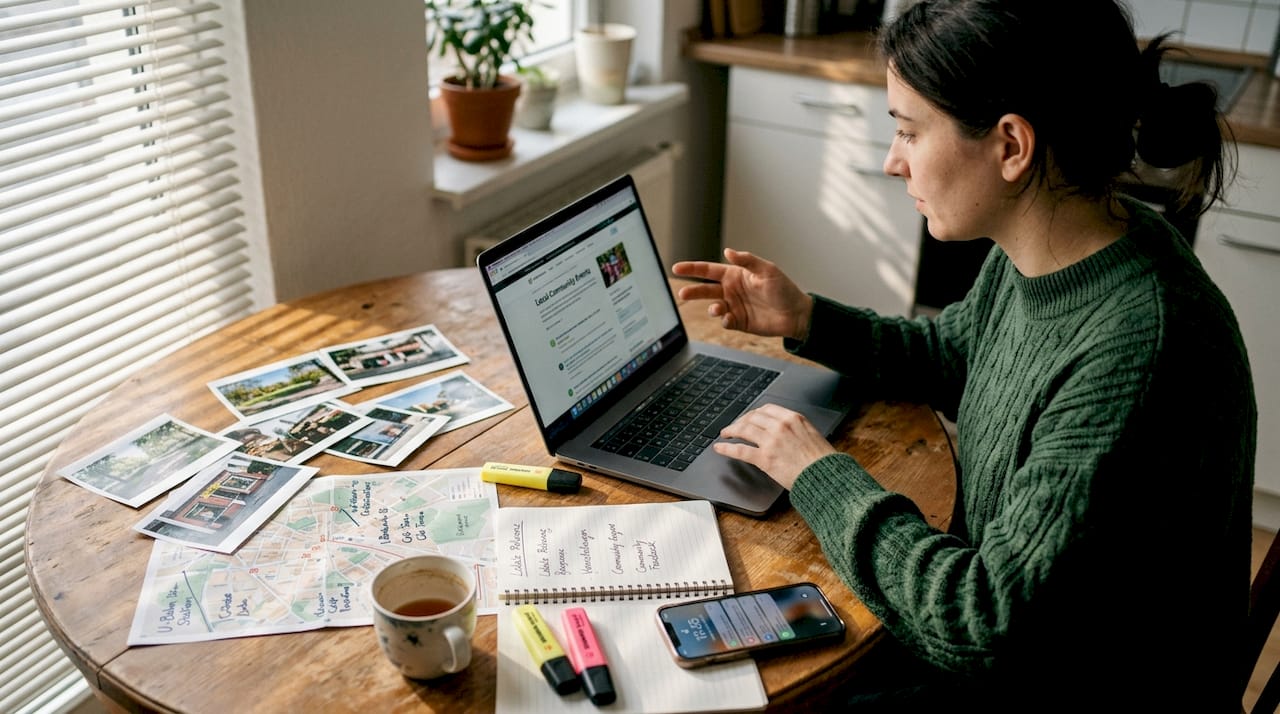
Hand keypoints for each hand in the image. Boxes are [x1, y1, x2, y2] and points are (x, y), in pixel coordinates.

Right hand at [672, 248, 813, 340]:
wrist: (796, 314)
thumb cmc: (784, 289)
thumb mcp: (767, 270)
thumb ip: (746, 260)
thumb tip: (727, 251)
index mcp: (735, 275)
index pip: (709, 270)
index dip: (692, 269)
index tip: (676, 267)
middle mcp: (731, 290)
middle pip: (705, 290)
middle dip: (693, 291)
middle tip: (682, 293)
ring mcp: (734, 306)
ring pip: (713, 307)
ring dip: (712, 308)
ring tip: (718, 308)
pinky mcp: (739, 322)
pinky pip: (725, 321)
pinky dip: (724, 320)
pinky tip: (730, 318)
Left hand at [713, 403, 835, 489]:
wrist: (826, 477)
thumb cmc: (822, 461)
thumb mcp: (812, 435)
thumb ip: (796, 430)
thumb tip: (785, 431)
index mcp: (793, 418)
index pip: (767, 409)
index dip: (754, 413)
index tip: (749, 417)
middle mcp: (780, 426)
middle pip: (752, 417)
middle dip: (741, 421)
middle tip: (734, 426)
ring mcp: (771, 442)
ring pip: (744, 429)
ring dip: (731, 430)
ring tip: (725, 434)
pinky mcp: (765, 459)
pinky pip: (740, 449)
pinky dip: (727, 448)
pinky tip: (720, 448)